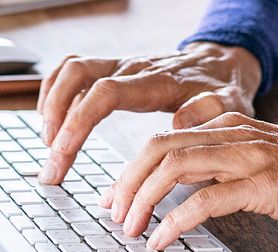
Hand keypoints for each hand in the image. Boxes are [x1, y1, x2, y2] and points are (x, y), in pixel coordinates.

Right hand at [37, 42, 262, 183]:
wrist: (223, 63)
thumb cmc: (224, 89)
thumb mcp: (229, 105)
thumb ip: (208, 112)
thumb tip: (179, 124)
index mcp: (156, 82)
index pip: (105, 92)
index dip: (79, 120)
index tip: (62, 150)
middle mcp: (132, 68)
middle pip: (77, 77)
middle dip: (56, 118)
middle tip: (52, 162)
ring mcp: (121, 65)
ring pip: (70, 70)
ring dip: (51, 105)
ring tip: (48, 145)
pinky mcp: (114, 68)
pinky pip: (73, 70)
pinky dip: (56, 93)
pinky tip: (53, 121)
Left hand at [98, 112, 277, 249]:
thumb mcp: (256, 158)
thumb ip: (219, 163)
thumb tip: (178, 182)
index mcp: (229, 125)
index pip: (165, 139)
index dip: (132, 168)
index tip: (116, 194)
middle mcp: (233, 134)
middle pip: (158, 149)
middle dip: (127, 182)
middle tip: (113, 212)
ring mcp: (247, 157)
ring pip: (173, 168)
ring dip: (143, 200)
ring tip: (131, 227)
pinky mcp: (260, 185)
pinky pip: (204, 200)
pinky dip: (174, 221)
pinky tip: (163, 238)